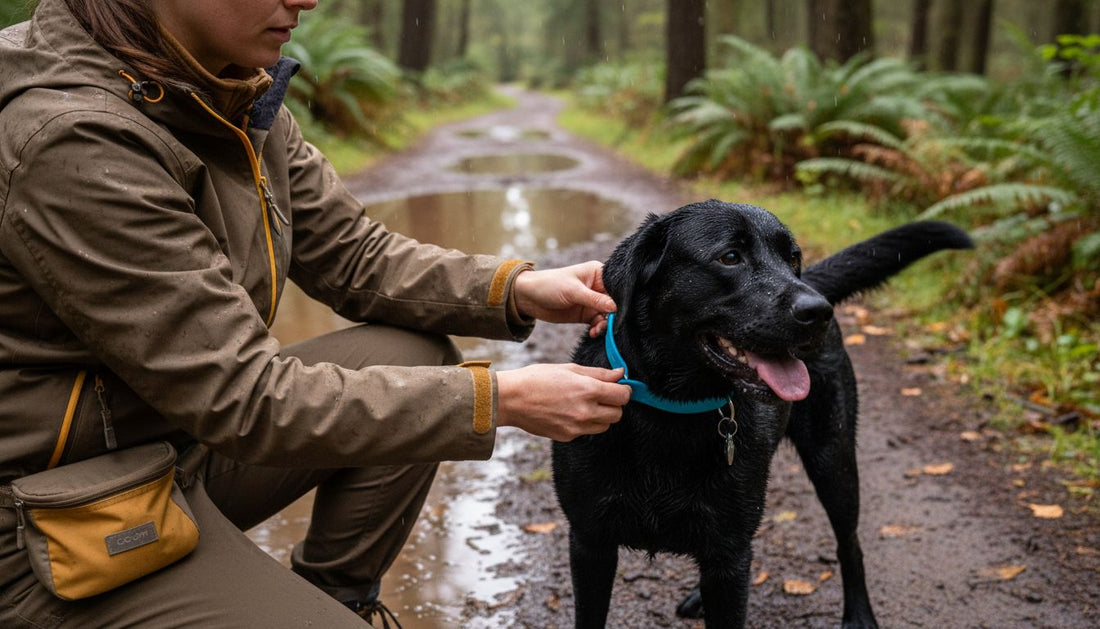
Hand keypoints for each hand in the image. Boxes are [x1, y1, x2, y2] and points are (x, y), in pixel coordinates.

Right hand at [496, 364, 630, 440]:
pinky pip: (587, 432)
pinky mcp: (567, 437)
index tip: (618, 386)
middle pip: (618, 414)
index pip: (623, 396)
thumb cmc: (537, 378)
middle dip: (614, 404)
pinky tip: (569, 412)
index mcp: (587, 390)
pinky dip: (585, 423)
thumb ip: (598, 373)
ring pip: (605, 426)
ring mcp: (576, 427)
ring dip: (602, 415)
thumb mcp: (569, 369)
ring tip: (585, 404)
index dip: (624, 390)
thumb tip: (620, 374)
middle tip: (602, 395)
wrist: (511, 399)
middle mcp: (585, 411)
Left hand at [513, 261, 615, 337]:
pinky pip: (598, 323)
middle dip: (615, 315)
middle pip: (615, 303)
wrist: (528, 297)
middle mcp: (598, 287)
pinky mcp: (586, 314)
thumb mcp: (573, 291)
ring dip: (606, 324)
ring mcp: (592, 301)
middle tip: (611, 326)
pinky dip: (598, 329)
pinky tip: (593, 333)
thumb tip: (616, 308)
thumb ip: (595, 300)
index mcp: (598, 273)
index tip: (623, 313)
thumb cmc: (550, 285)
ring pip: (608, 315)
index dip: (622, 300)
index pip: (617, 287)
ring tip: (597, 331)